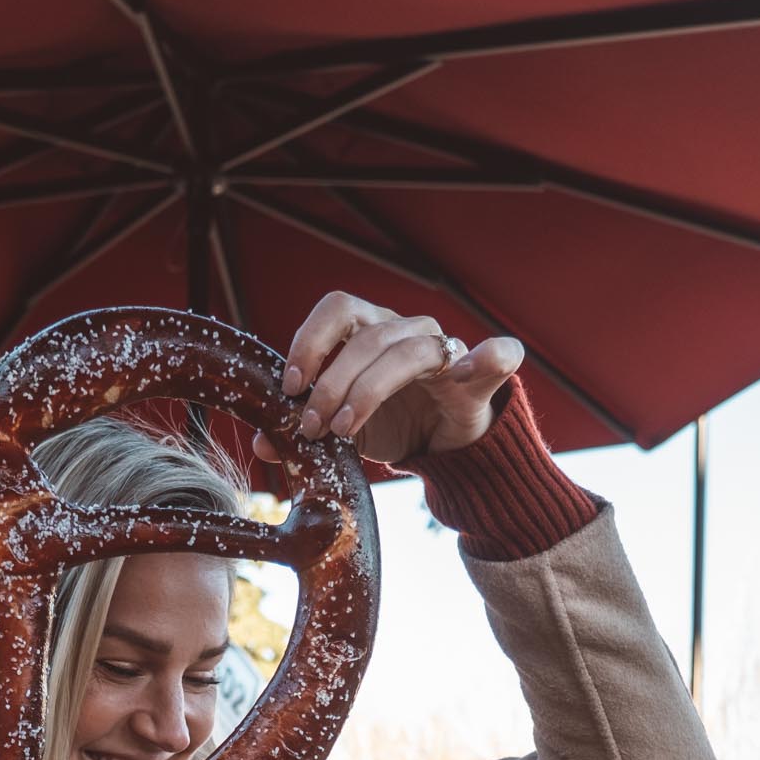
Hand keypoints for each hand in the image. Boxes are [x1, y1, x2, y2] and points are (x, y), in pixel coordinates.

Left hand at [254, 291, 523, 467]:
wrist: (444, 448)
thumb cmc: (390, 426)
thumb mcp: (341, 433)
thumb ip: (302, 433)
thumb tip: (262, 443)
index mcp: (370, 332)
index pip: (338, 311)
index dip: (310, 340)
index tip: (289, 386)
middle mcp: (406, 331)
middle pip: (366, 335)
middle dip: (331, 382)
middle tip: (312, 427)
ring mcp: (446, 350)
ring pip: (407, 351)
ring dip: (369, 390)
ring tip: (346, 431)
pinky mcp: (481, 378)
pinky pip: (497, 355)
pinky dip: (489, 355)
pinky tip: (464, 370)